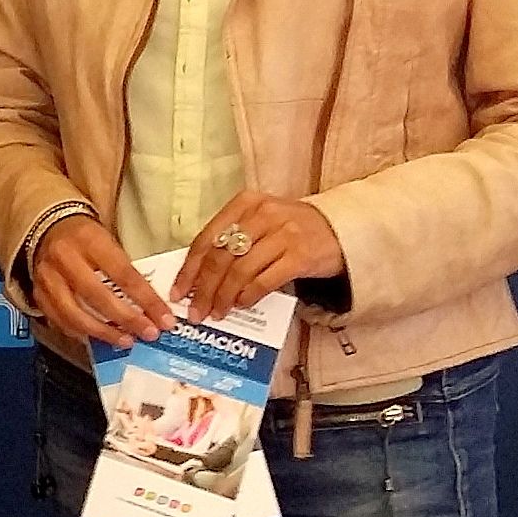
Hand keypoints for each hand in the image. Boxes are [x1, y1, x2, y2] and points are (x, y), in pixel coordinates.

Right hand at [27, 213, 172, 348]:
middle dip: (127, 319)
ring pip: (75, 313)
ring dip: (104, 332)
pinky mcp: (37, 294)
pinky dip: (81, 333)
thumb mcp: (108, 240)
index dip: (146, 300)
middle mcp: (65, 258)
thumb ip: (126, 270)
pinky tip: (99, 338)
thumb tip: (153, 304)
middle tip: (148, 333)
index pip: (123, 273)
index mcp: (89, 240)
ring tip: (126, 341)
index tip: (164, 318)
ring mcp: (47, 278)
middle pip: (98, 295)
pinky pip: (59, 320)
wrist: (47, 228)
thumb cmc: (86, 237)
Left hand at [178, 190, 344, 320]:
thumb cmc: (291, 229)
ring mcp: (283, 234)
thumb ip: (231, 241)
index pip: (207, 239)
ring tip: (216, 313)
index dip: (189, 269)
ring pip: (240, 271)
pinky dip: (249, 296)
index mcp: (245, 203)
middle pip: (220, 257)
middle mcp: (262, 214)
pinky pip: (265, 280)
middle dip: (203, 289)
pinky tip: (241, 305)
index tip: (177, 292)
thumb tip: (196, 277)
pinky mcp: (300, 256)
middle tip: (195, 311)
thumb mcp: (259, 223)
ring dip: (223, 297)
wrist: (340, 229)